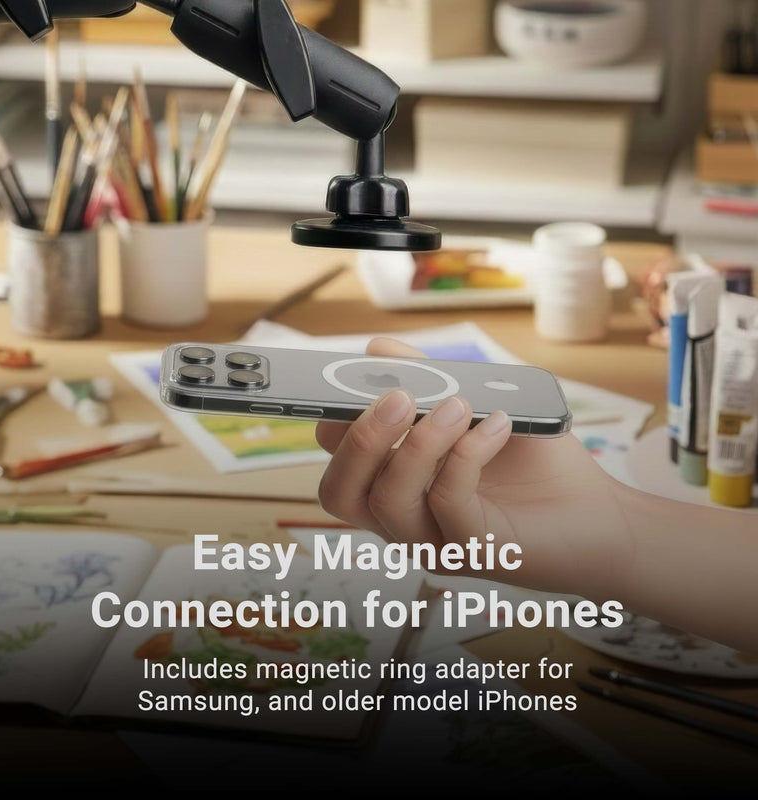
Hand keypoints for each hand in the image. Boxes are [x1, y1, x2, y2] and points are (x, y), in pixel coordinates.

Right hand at [316, 338, 634, 598]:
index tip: (349, 383)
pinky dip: (467, 454)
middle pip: (341, 494)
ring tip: (457, 404)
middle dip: (359, 440)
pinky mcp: (477, 552)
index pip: (338, 470)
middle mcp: (404, 520)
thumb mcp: (475, 407)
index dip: (333, 428)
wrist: (602, 514)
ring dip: (418, 443)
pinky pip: (449, 503)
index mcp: (395, 489)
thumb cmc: (532, 461)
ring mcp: (437, 542)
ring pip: (389, 501)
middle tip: (394, 396)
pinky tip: (498, 424)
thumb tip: (376, 349)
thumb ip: (425, 380)